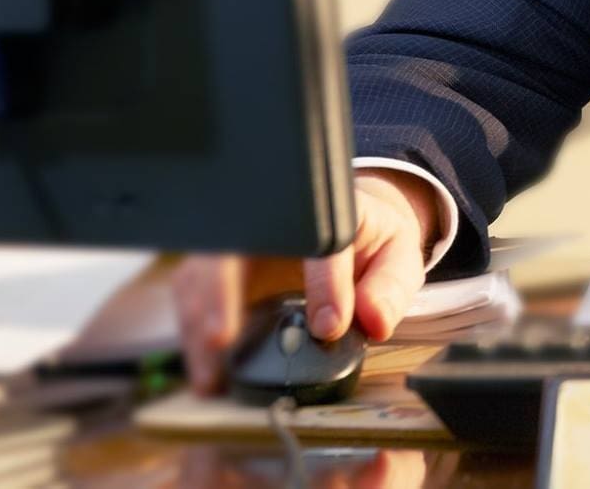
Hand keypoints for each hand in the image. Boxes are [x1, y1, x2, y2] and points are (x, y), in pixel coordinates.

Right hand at [173, 168, 438, 393]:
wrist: (353, 228)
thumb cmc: (373, 244)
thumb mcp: (398, 258)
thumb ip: (390, 287)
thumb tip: (375, 320)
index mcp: (329, 214)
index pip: (320, 241)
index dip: (326, 284)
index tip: (330, 327)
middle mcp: (274, 223)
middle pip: (235, 247)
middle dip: (221, 290)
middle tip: (222, 339)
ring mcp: (240, 245)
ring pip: (202, 272)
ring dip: (199, 321)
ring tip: (211, 374)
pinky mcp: (219, 271)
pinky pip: (192, 294)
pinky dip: (193, 331)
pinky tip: (207, 371)